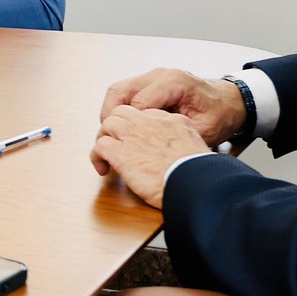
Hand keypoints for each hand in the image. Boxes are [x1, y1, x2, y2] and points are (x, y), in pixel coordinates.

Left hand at [89, 105, 209, 208]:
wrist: (195, 183)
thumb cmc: (199, 172)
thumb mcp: (198, 145)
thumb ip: (184, 141)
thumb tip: (177, 150)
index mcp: (170, 120)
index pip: (145, 114)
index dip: (138, 126)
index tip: (137, 140)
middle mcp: (149, 123)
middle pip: (123, 113)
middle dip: (117, 126)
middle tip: (118, 144)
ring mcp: (133, 136)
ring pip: (108, 124)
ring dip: (105, 138)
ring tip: (108, 155)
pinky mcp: (121, 154)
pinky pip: (100, 146)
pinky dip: (97, 156)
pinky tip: (104, 168)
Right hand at [96, 68, 247, 151]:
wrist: (230, 101)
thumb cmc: (219, 114)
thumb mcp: (204, 129)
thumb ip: (179, 135)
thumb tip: (154, 147)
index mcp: (174, 83)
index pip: (138, 103)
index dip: (129, 127)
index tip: (124, 146)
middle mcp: (160, 75)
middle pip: (120, 91)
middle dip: (110, 117)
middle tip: (108, 139)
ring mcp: (152, 76)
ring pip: (117, 90)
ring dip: (110, 113)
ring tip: (111, 135)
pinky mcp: (149, 83)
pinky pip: (124, 92)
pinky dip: (118, 109)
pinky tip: (122, 127)